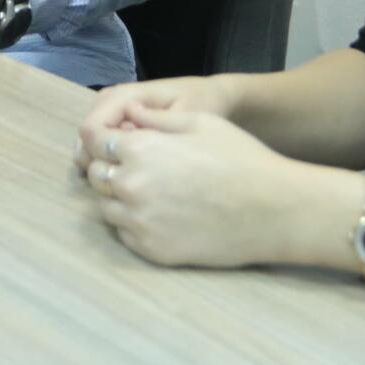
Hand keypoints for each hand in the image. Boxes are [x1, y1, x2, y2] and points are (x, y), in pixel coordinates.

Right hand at [74, 75, 236, 171]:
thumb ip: (155, 128)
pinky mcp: (120, 117)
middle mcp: (114, 99)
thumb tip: (124, 142)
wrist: (213, 94)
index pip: (92, 129)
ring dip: (102, 160)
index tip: (123, 173)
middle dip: (98, 160)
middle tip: (125, 182)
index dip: (99, 154)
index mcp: (126, 96)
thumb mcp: (187, 117)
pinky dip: (109, 156)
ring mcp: (115, 108)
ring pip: (91, 139)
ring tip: (128, 178)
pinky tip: (127, 171)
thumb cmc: (203, 104)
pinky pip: (102, 139)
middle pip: (86, 135)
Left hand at [79, 101, 354, 268]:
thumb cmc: (241, 158)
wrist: (272, 210)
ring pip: (106, 206)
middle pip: (95, 174)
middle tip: (136, 166)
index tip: (113, 140)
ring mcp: (138, 222)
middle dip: (109, 166)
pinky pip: (124, 233)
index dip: (100, 137)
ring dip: (118, 196)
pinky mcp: (151, 250)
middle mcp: (129, 186)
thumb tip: (129, 114)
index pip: (91, 141)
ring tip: (150, 191)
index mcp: (138, 149)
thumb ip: (155, 118)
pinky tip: (160, 215)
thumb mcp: (199, 122)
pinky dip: (132, 223)